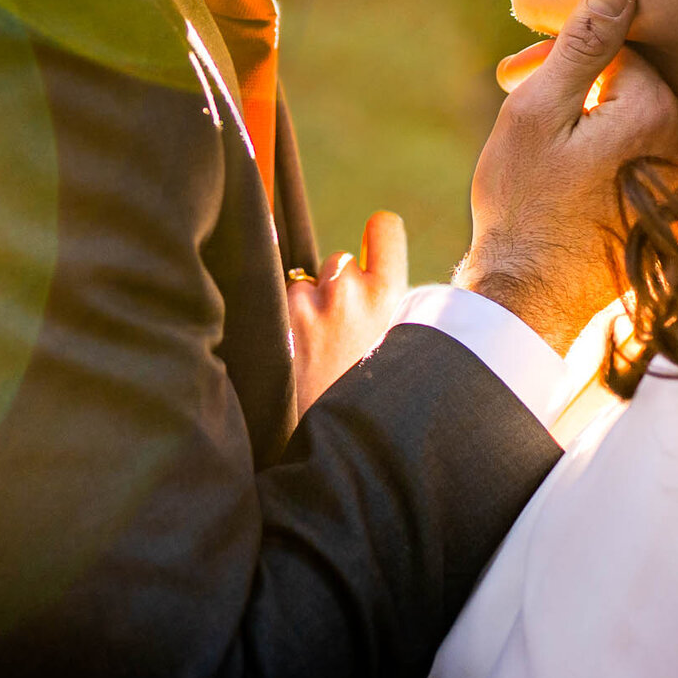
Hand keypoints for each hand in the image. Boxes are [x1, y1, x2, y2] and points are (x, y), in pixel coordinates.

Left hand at [287, 212, 410, 411]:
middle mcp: (347, 291)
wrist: (342, 450)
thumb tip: (367, 274)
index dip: (378, 236)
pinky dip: (287, 329)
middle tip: (344, 338)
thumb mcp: (404, 352)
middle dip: (339, 289)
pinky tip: (297, 363)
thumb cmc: (376, 404)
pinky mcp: (273, 323)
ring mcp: (305, 305)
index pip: (384, 227)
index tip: (373, 247)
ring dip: (309, 311)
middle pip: (340, 263)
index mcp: (389, 297)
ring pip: (305, 287)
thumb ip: (390, 310)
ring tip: (319, 360)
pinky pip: (281, 309)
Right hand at [460, 0, 677, 353]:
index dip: (563, 59)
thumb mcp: (536, 112)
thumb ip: (583, 44)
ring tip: (547, 147)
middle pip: (636, 81)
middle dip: (580, 87)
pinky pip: (653, 153)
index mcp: (660, 113)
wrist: (532, 297)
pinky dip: (614, 152)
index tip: (518, 80)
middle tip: (522, 105)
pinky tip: (573, 176)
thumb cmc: (525, 204)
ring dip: (594, 118)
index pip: (619, 48)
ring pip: (642, 116)